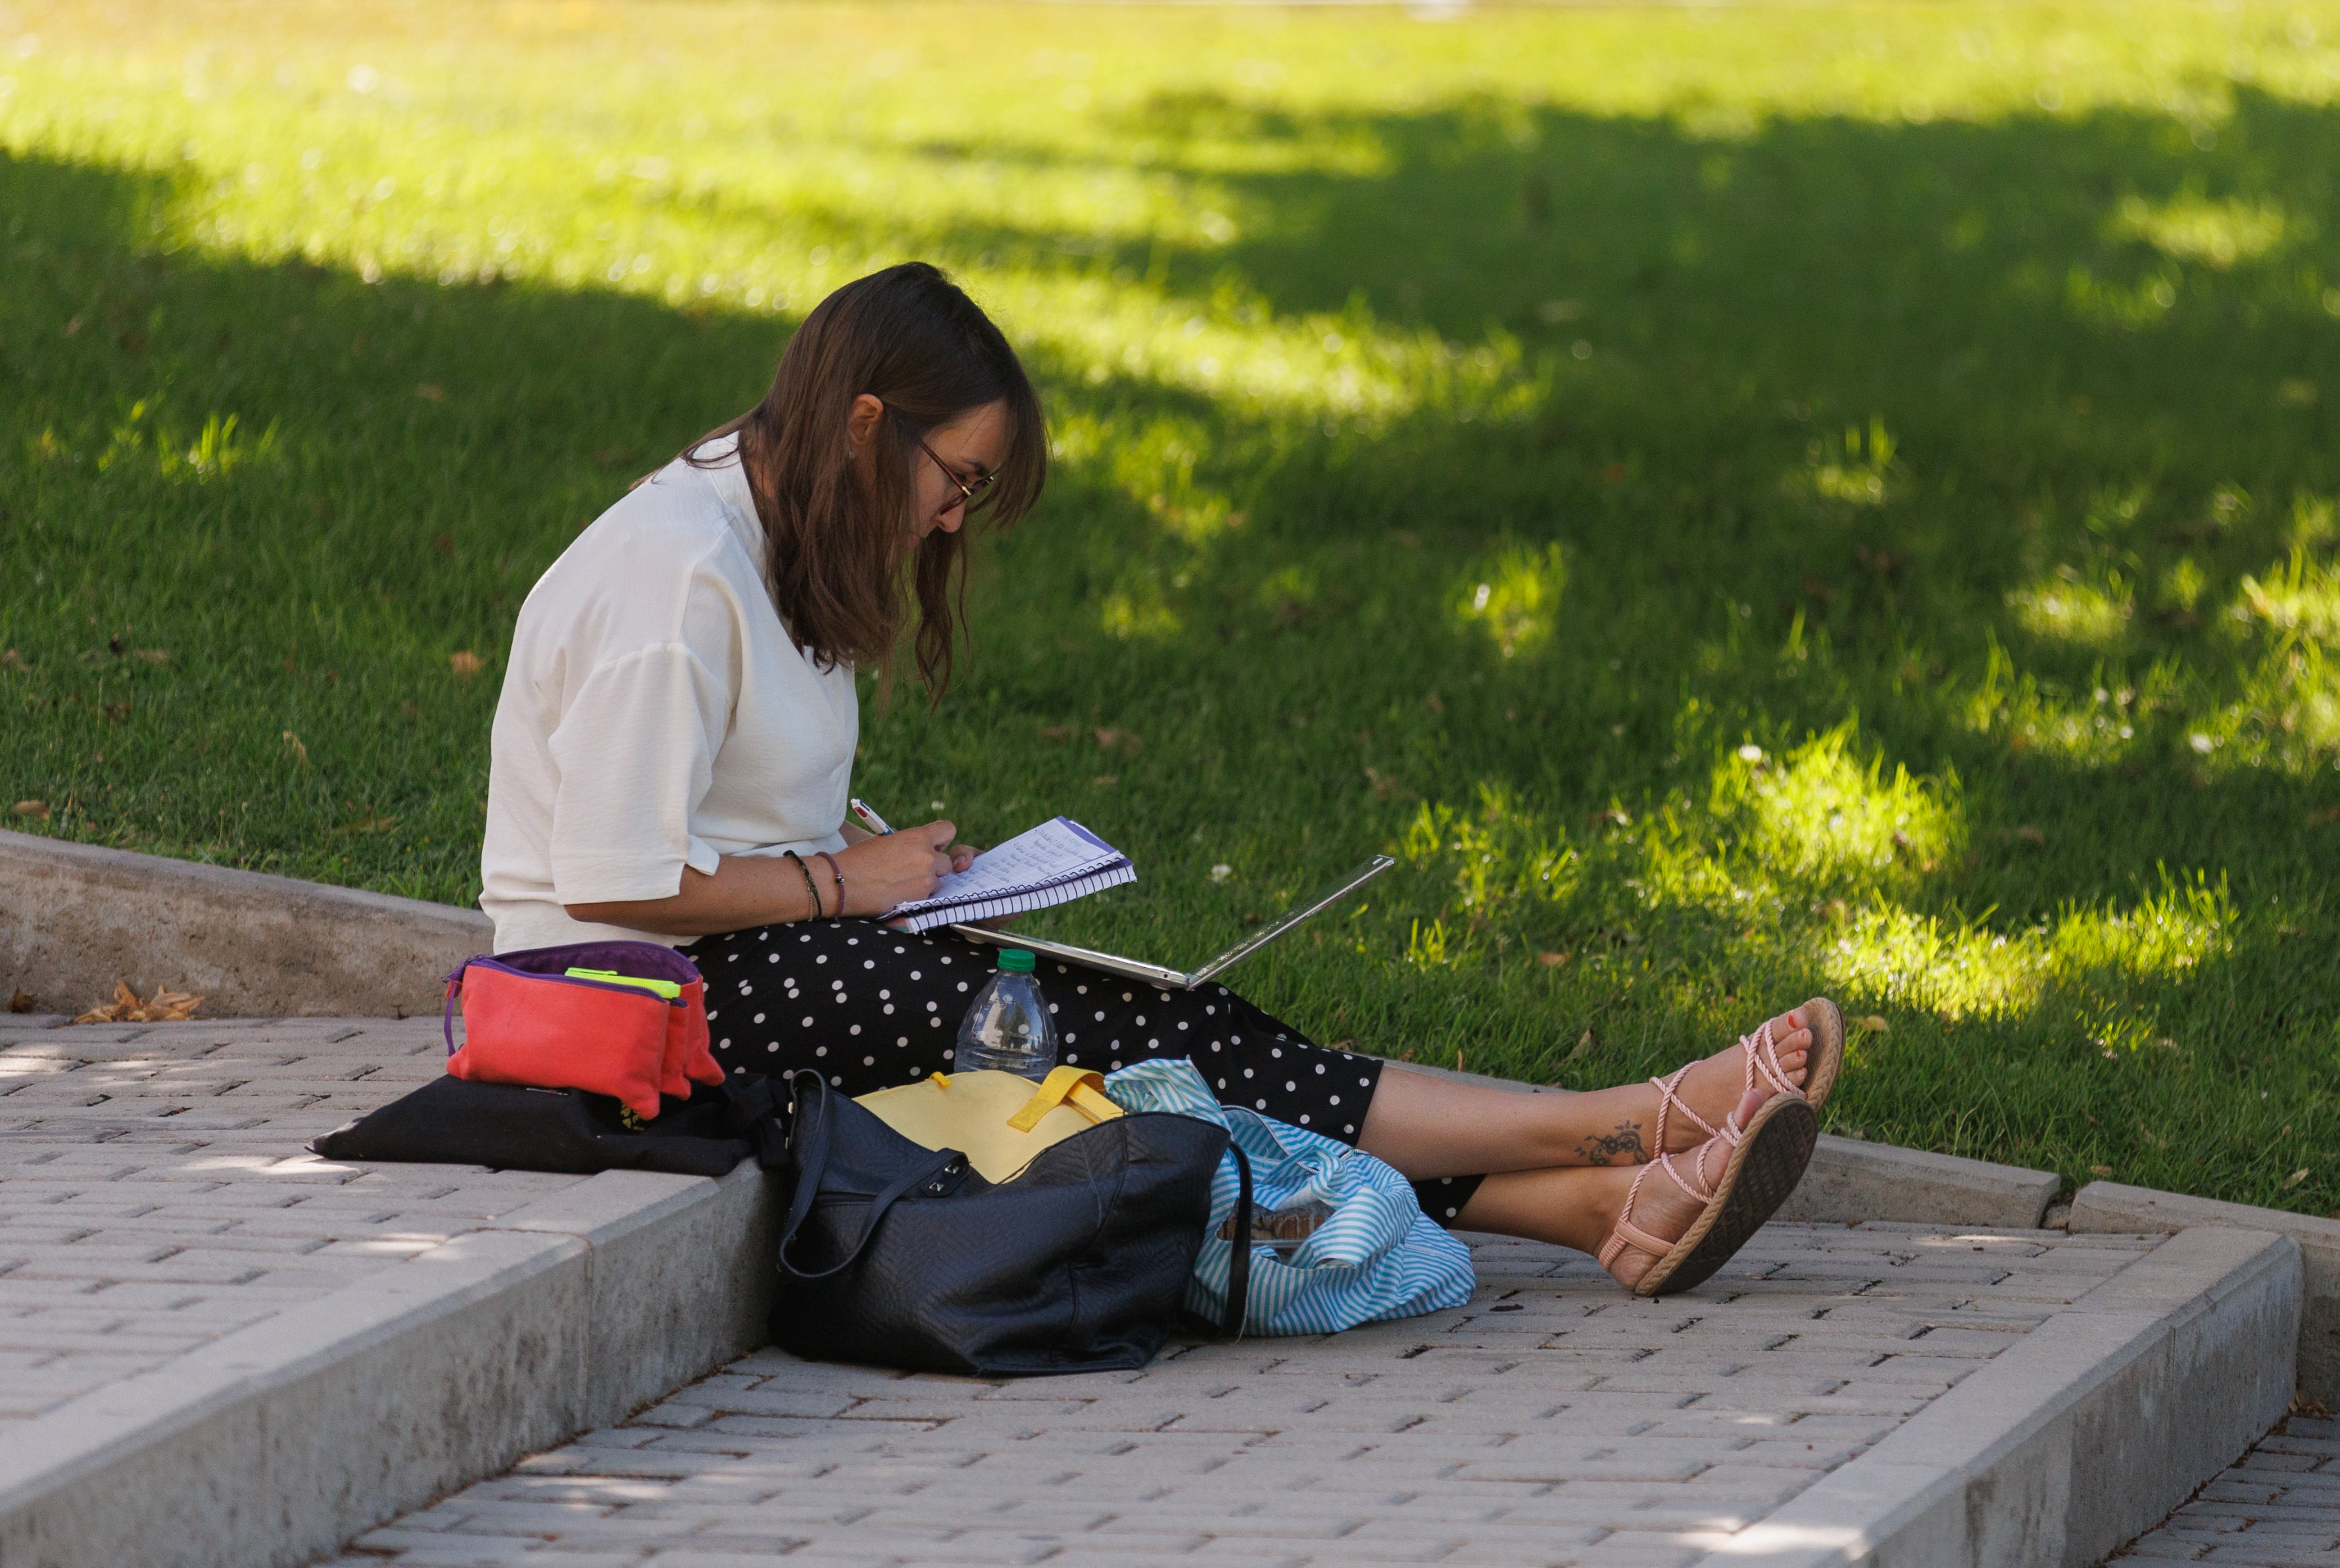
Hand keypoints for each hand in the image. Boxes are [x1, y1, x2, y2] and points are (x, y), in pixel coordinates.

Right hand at [833, 819, 959, 917]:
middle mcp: (926, 856)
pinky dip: (918, 896)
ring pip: (938, 881)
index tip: (933, 846)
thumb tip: (919, 847)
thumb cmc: (858, 859)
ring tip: (901, 883)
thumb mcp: (885, 841)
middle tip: (914, 869)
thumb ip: (907, 842)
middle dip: (934, 866)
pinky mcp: (920, 898)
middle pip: (946, 861)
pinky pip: (928, 896)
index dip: (941, 839)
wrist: (842, 882)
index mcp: (917, 836)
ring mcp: (925, 879)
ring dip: (926, 882)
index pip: (948, 830)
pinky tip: (899, 894)